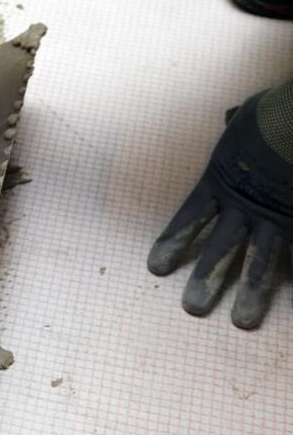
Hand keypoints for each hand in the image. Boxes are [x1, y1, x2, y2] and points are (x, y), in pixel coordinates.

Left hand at [148, 89, 292, 328]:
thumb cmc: (275, 112)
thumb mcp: (247, 117)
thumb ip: (237, 126)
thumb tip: (233, 118)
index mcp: (220, 181)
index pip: (189, 219)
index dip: (174, 243)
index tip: (155, 269)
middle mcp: (243, 206)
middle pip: (219, 250)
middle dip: (206, 280)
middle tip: (192, 309)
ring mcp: (276, 217)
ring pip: (260, 261)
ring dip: (251, 293)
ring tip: (243, 322)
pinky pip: (292, 253)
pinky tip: (292, 303)